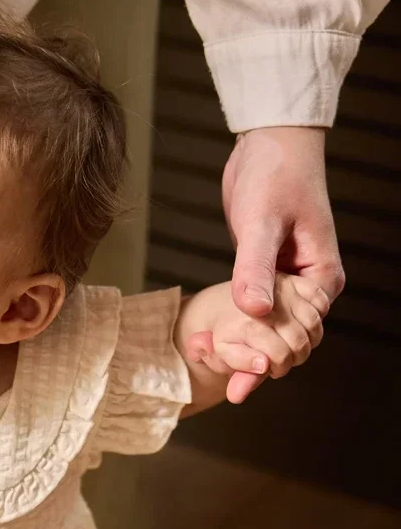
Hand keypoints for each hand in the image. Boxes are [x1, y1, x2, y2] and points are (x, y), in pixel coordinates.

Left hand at [183, 274, 329, 403]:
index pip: (280, 357)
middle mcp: (266, 302)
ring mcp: (283, 287)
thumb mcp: (221, 352)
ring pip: (314, 325)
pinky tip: (300, 321)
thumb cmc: (224, 331)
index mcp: (246, 323)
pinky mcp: (297, 276)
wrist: (224, 301)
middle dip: (292, 357)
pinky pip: (321, 303)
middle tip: (279, 357)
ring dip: (308, 339)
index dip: (276, 368)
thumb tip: (237, 393)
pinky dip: (316, 315)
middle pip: (300, 343)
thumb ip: (234, 371)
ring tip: (288, 340)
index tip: (266, 366)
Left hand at [222, 127, 343, 401]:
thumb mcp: (262, 223)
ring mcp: (287, 281)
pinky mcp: (265, 275)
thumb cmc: (274, 175)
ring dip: (240, 348)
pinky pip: (252, 312)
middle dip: (255, 361)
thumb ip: (255, 268)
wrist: (268, 143)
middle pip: (286, 339)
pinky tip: (207, 342)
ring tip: (206, 360)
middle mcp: (309, 285)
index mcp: (322, 278)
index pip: (301, 334)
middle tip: (225, 384)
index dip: (273, 360)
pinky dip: (233, 328)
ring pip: (266, 329)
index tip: (244, 381)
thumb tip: (252, 312)